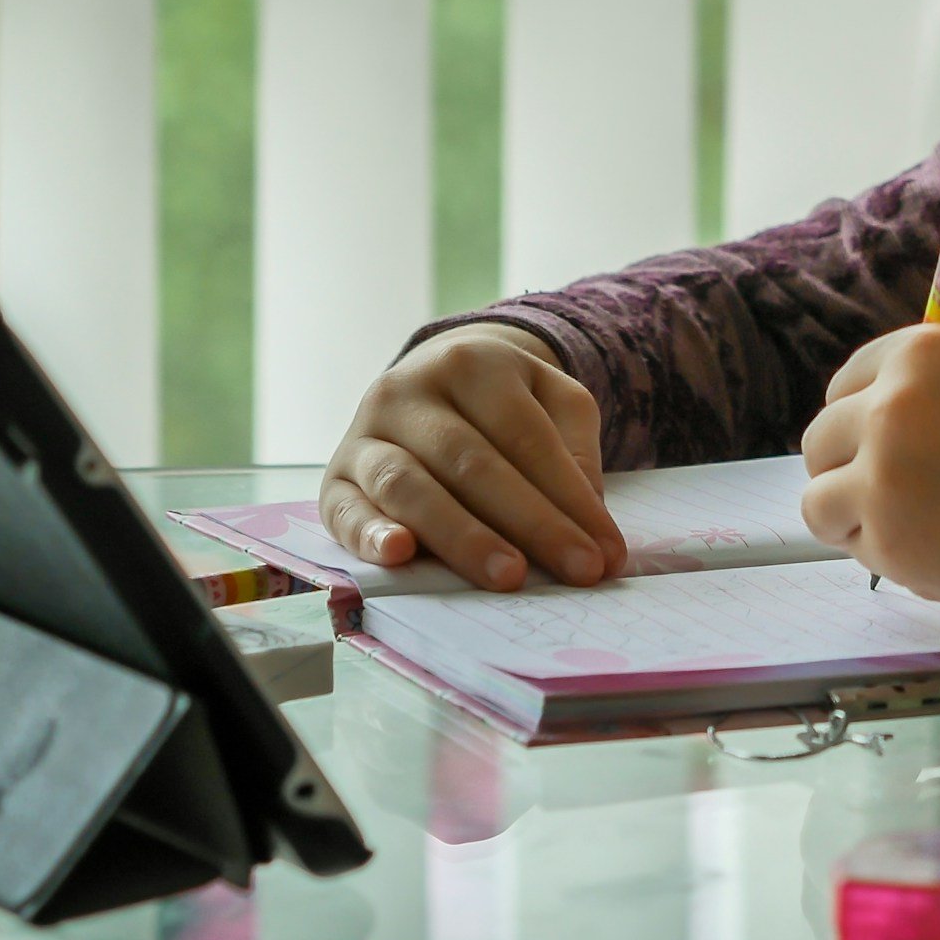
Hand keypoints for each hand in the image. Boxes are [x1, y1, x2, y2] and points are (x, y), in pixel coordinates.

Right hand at [319, 324, 626, 590]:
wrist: (432, 377)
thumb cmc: (505, 401)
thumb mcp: (553, 399)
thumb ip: (575, 448)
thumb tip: (587, 518)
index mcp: (471, 363)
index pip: (525, 436)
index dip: (569, 497)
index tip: (605, 553)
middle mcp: (408, 391)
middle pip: (472, 462)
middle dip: (530, 523)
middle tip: (575, 571)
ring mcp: (364, 433)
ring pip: (409, 485)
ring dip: (461, 536)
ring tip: (509, 576)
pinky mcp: (334, 478)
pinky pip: (345, 510)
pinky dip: (370, 534)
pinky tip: (402, 556)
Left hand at [798, 325, 939, 609]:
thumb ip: (920, 398)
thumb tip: (851, 437)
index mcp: (918, 352)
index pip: (843, 386)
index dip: (861, 423)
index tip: (888, 448)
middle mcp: (890, 404)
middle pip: (819, 442)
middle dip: (848, 472)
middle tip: (899, 497)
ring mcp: (883, 474)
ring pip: (818, 502)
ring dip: (856, 519)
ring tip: (918, 527)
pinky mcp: (890, 540)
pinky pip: (857, 551)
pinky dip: (888, 558)